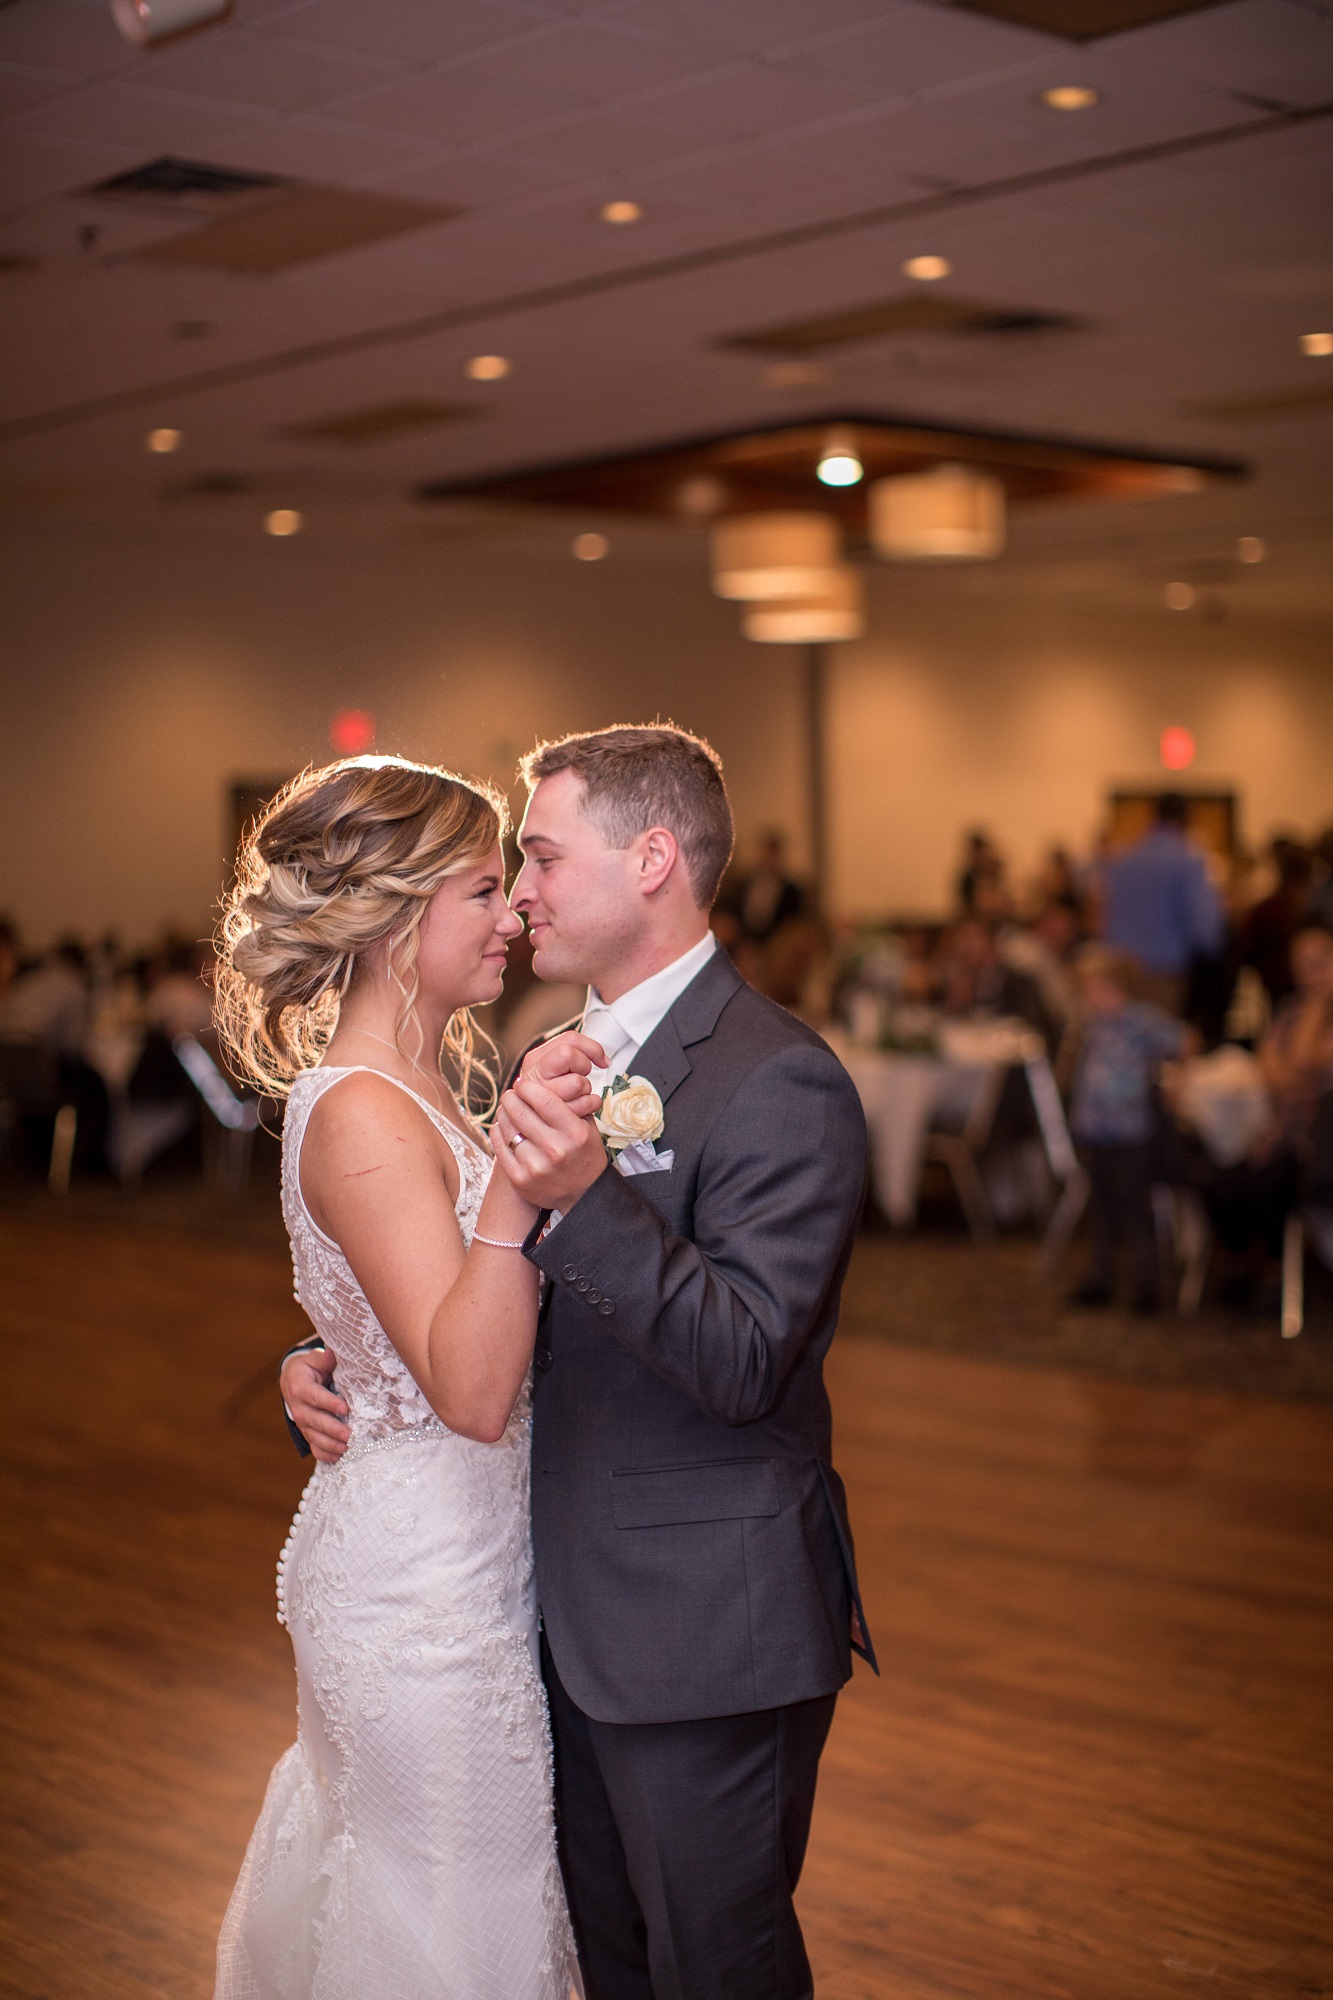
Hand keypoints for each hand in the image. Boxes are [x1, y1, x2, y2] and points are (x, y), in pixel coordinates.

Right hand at [281, 1345, 348, 1462]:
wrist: (292, 1381)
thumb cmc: (309, 1368)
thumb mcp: (313, 1359)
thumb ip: (323, 1359)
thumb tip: (331, 1355)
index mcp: (300, 1388)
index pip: (315, 1397)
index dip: (329, 1403)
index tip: (345, 1409)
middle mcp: (299, 1408)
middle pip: (316, 1421)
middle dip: (333, 1429)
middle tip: (349, 1435)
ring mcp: (302, 1424)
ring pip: (315, 1437)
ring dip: (331, 1445)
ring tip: (347, 1449)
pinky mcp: (307, 1433)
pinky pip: (315, 1447)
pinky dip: (326, 1455)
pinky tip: (340, 1458)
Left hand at [492, 1070, 608, 1211]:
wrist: (584, 1194)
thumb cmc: (584, 1155)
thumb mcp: (587, 1127)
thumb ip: (570, 1104)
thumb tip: (544, 1080)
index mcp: (574, 1133)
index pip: (544, 1099)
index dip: (528, 1087)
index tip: (523, 1084)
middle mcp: (555, 1150)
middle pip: (520, 1112)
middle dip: (511, 1097)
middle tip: (511, 1094)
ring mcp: (536, 1166)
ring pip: (507, 1129)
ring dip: (503, 1114)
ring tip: (507, 1110)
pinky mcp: (520, 1180)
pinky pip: (500, 1147)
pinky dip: (498, 1133)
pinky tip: (502, 1128)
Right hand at [520, 1031, 605, 1116]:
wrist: (540, 1131)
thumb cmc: (553, 1099)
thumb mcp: (555, 1072)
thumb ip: (572, 1057)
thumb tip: (605, 1061)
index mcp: (534, 1059)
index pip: (569, 1039)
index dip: (592, 1048)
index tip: (601, 1060)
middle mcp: (533, 1074)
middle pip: (569, 1054)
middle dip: (583, 1066)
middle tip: (579, 1077)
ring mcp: (539, 1095)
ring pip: (577, 1081)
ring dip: (584, 1091)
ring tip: (575, 1097)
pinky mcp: (550, 1114)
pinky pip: (582, 1103)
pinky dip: (588, 1106)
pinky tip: (580, 1110)